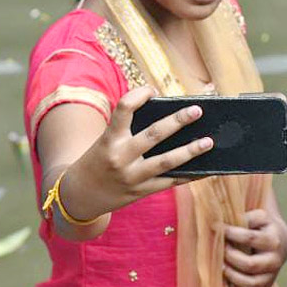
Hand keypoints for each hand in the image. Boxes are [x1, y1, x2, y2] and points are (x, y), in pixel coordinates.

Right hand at [58, 86, 214, 220]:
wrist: (78, 196)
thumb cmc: (98, 160)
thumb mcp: (105, 140)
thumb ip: (130, 129)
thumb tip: (170, 120)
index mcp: (109, 139)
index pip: (123, 109)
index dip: (139, 95)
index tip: (152, 90)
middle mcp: (120, 157)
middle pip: (153, 134)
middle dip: (177, 121)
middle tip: (197, 110)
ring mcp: (132, 177)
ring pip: (166, 161)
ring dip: (190, 151)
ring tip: (209, 141)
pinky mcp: (141, 192)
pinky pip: (170, 182)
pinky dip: (189, 175)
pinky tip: (205, 169)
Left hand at [222, 207, 286, 286]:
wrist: (280, 241)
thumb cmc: (264, 227)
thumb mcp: (259, 217)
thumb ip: (245, 218)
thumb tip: (220, 223)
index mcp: (274, 241)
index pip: (249, 238)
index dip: (230, 233)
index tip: (216, 227)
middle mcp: (275, 261)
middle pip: (249, 264)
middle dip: (230, 257)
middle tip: (221, 249)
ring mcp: (271, 277)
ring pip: (249, 283)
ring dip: (231, 275)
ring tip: (222, 265)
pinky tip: (229, 280)